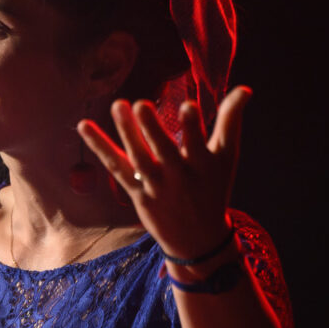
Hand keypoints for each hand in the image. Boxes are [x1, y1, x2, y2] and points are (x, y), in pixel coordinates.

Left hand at [77, 86, 251, 260]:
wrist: (197, 238)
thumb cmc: (213, 188)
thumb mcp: (227, 157)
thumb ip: (231, 121)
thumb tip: (245, 89)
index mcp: (204, 164)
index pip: (199, 142)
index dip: (192, 125)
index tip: (188, 106)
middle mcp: (178, 175)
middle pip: (163, 150)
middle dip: (153, 128)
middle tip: (141, 105)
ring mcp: (155, 184)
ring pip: (138, 157)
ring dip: (126, 131)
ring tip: (118, 105)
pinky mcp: (136, 190)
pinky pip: (115, 166)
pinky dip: (99, 147)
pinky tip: (84, 125)